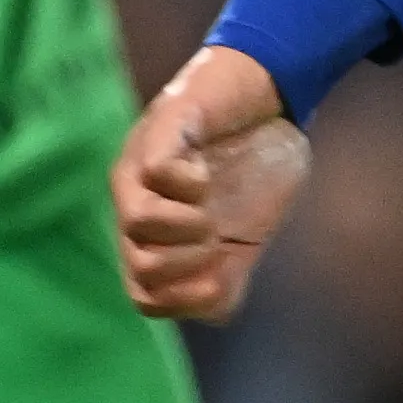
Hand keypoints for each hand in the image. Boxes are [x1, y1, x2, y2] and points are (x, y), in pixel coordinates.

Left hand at [114, 45, 308, 322]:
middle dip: (191, 266)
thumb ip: (228, 275)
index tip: (224, 273)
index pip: (144, 298)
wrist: (268, 95)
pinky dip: (189, 184)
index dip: (187, 300)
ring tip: (209, 213)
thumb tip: (210, 307)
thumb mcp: (247, 235)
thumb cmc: (254, 165)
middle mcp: (134, 201)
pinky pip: (156, 171)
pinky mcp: (162, 126)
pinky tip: (205, 176)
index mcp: (151, 236)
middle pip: (140, 269)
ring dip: (187, 229)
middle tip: (218, 238)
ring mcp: (141, 163)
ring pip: (137, 223)